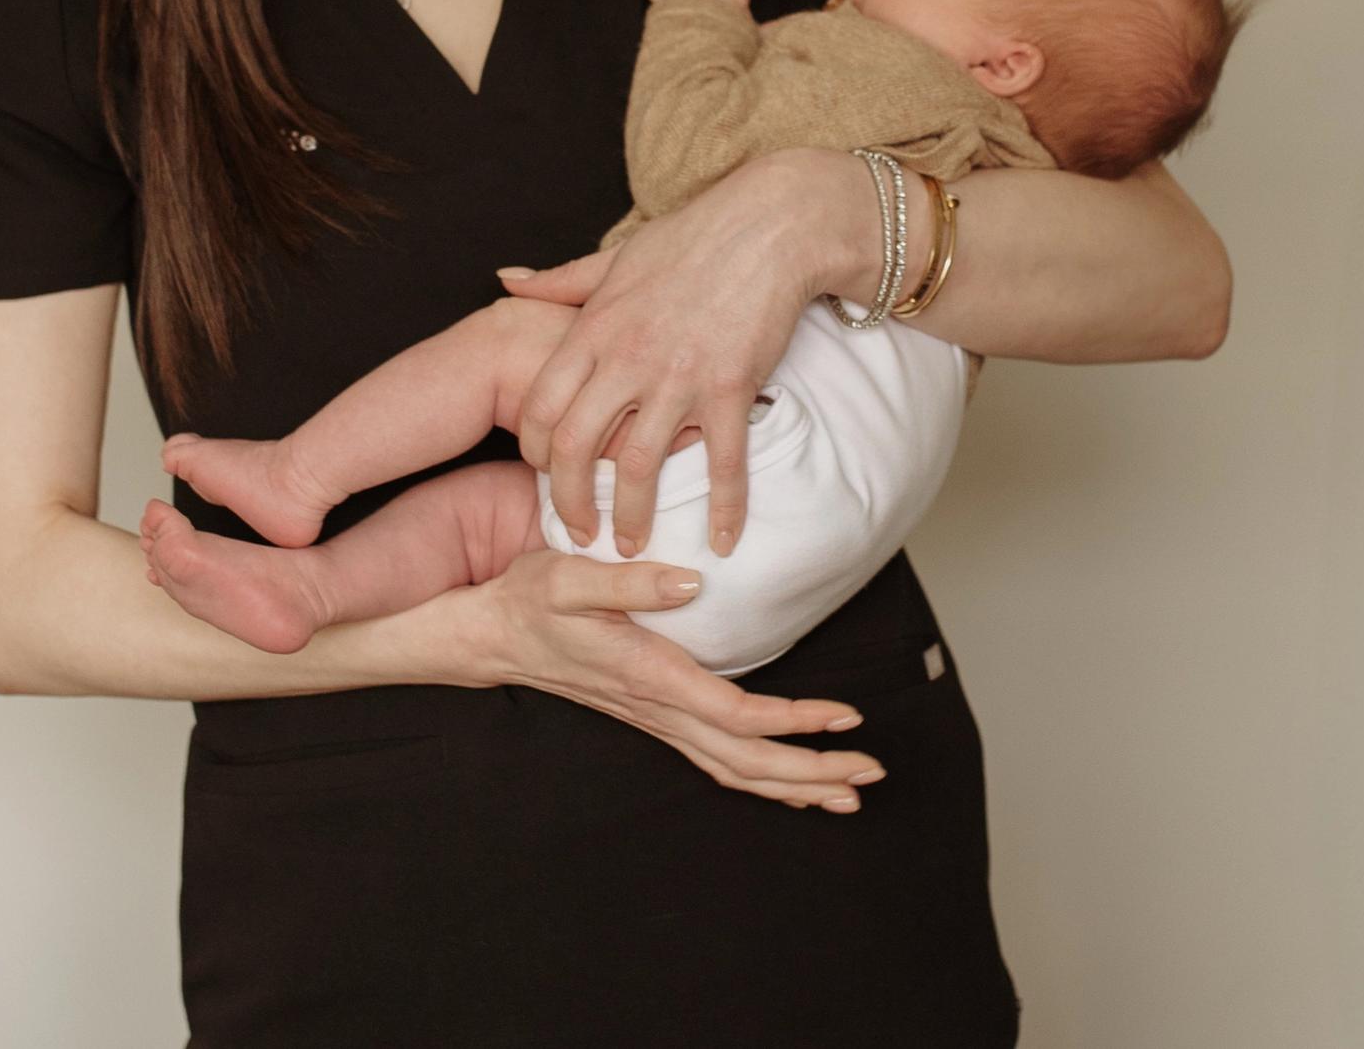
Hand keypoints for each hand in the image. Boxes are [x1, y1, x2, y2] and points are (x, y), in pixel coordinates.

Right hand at [440, 544, 887, 813]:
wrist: (492, 633)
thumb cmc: (531, 598)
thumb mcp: (570, 574)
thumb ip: (630, 580)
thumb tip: (691, 584)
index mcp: (648, 676)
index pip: (736, 714)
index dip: (794, 721)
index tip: (846, 717)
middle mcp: (658, 708)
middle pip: (747, 760)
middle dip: (812, 773)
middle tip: (872, 774)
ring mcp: (656, 718)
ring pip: (734, 768)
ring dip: (793, 784)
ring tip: (847, 790)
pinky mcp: (654, 713)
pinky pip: (715, 757)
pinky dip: (759, 773)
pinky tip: (785, 777)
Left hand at [497, 152, 844, 558]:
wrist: (768, 225)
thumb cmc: (692, 237)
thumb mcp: (615, 257)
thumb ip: (559, 280)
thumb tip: (506, 278)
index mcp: (595, 328)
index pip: (540, 405)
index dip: (533, 450)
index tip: (542, 474)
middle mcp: (627, 358)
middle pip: (574, 447)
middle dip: (570, 501)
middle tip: (578, 534)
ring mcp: (679, 376)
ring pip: (637, 466)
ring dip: (631, 516)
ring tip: (630, 546)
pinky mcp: (730, 387)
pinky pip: (722, 462)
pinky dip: (722, 509)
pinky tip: (721, 542)